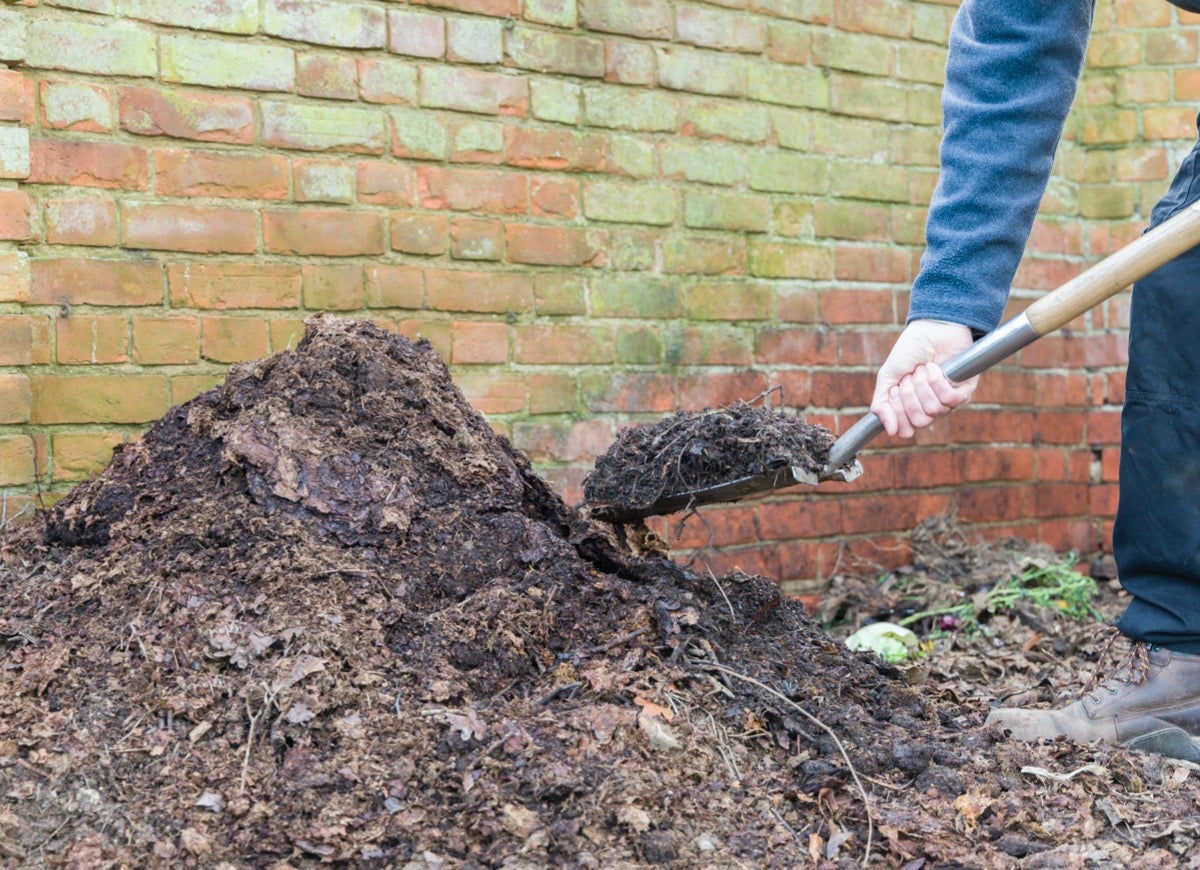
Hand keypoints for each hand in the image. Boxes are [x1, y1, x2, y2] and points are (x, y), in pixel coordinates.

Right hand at [870, 320, 977, 437]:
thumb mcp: (887, 377)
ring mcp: (948, 401)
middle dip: (910, 394)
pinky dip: (938, 380)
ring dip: (923, 384)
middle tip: (911, 375)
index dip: (898, 410)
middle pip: (919, 421)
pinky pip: (950, 399)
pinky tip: (936, 368)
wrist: (931, 328)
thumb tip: (889, 432)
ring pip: (934, 409)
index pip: (905, 429)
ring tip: (924, 368)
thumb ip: (881, 405)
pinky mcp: (965, 390)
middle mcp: (930, 408)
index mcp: (912, 408)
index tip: (895, 389)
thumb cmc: (909, 351)